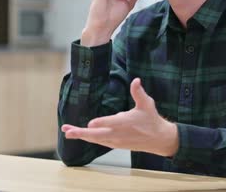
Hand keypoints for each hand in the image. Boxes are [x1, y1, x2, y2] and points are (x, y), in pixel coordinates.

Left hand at [61, 78, 178, 156]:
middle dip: (81, 133)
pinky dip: (88, 139)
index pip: (112, 123)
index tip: (91, 123)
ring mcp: (115, 141)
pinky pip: (99, 142)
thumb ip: (138, 92)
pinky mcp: (115, 144)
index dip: (101, 123)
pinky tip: (79, 135)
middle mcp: (118, 134)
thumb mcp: (147, 104)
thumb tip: (136, 80)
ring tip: (67, 132)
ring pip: (95, 139)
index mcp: (125, 123)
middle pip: (97, 135)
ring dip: (81, 135)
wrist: (158, 139)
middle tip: (67, 131)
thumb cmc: (151, 119)